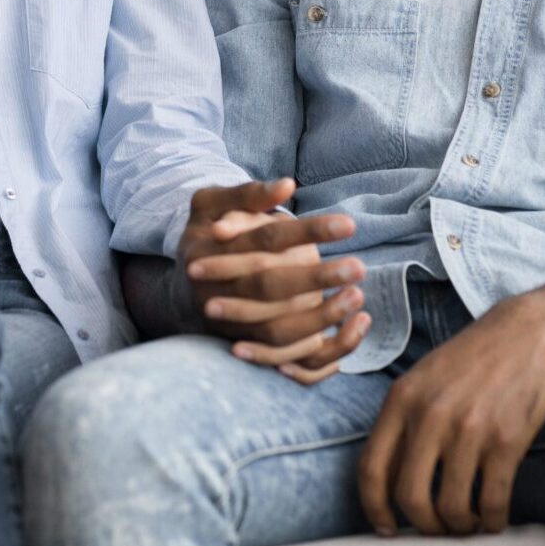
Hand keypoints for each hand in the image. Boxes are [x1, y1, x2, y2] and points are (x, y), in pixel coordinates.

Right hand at [180, 179, 368, 382]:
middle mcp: (214, 292)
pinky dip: (317, 355)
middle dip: (317, 278)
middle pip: (270, 286)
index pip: (265, 239)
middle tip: (359, 267)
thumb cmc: (206, 230)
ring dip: (320, 317)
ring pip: (276, 330)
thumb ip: (248, 194)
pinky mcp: (243, 347)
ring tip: (357, 297)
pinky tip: (349, 329)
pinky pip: (282, 359)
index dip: (307, 231)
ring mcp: (228, 324)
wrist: (185, 282)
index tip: (349, 225)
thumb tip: (287, 185)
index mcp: (208, 250)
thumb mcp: (211, 204)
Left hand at [358, 293, 544, 536]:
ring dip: (460, 526)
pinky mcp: (506, 441)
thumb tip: (388, 481)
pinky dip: (492, 521)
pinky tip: (494, 517)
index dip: (374, 508)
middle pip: (410, 497)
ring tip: (469, 521)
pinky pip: (493, 503)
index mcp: (402, 399)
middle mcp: (430, 415)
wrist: (524, 333)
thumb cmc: (469, 360)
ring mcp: (469, 430)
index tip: (386, 529)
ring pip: (453, 508)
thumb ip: (402, 422)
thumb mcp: (422, 380)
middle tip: (437, 528)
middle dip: (423, 525)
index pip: (371, 468)